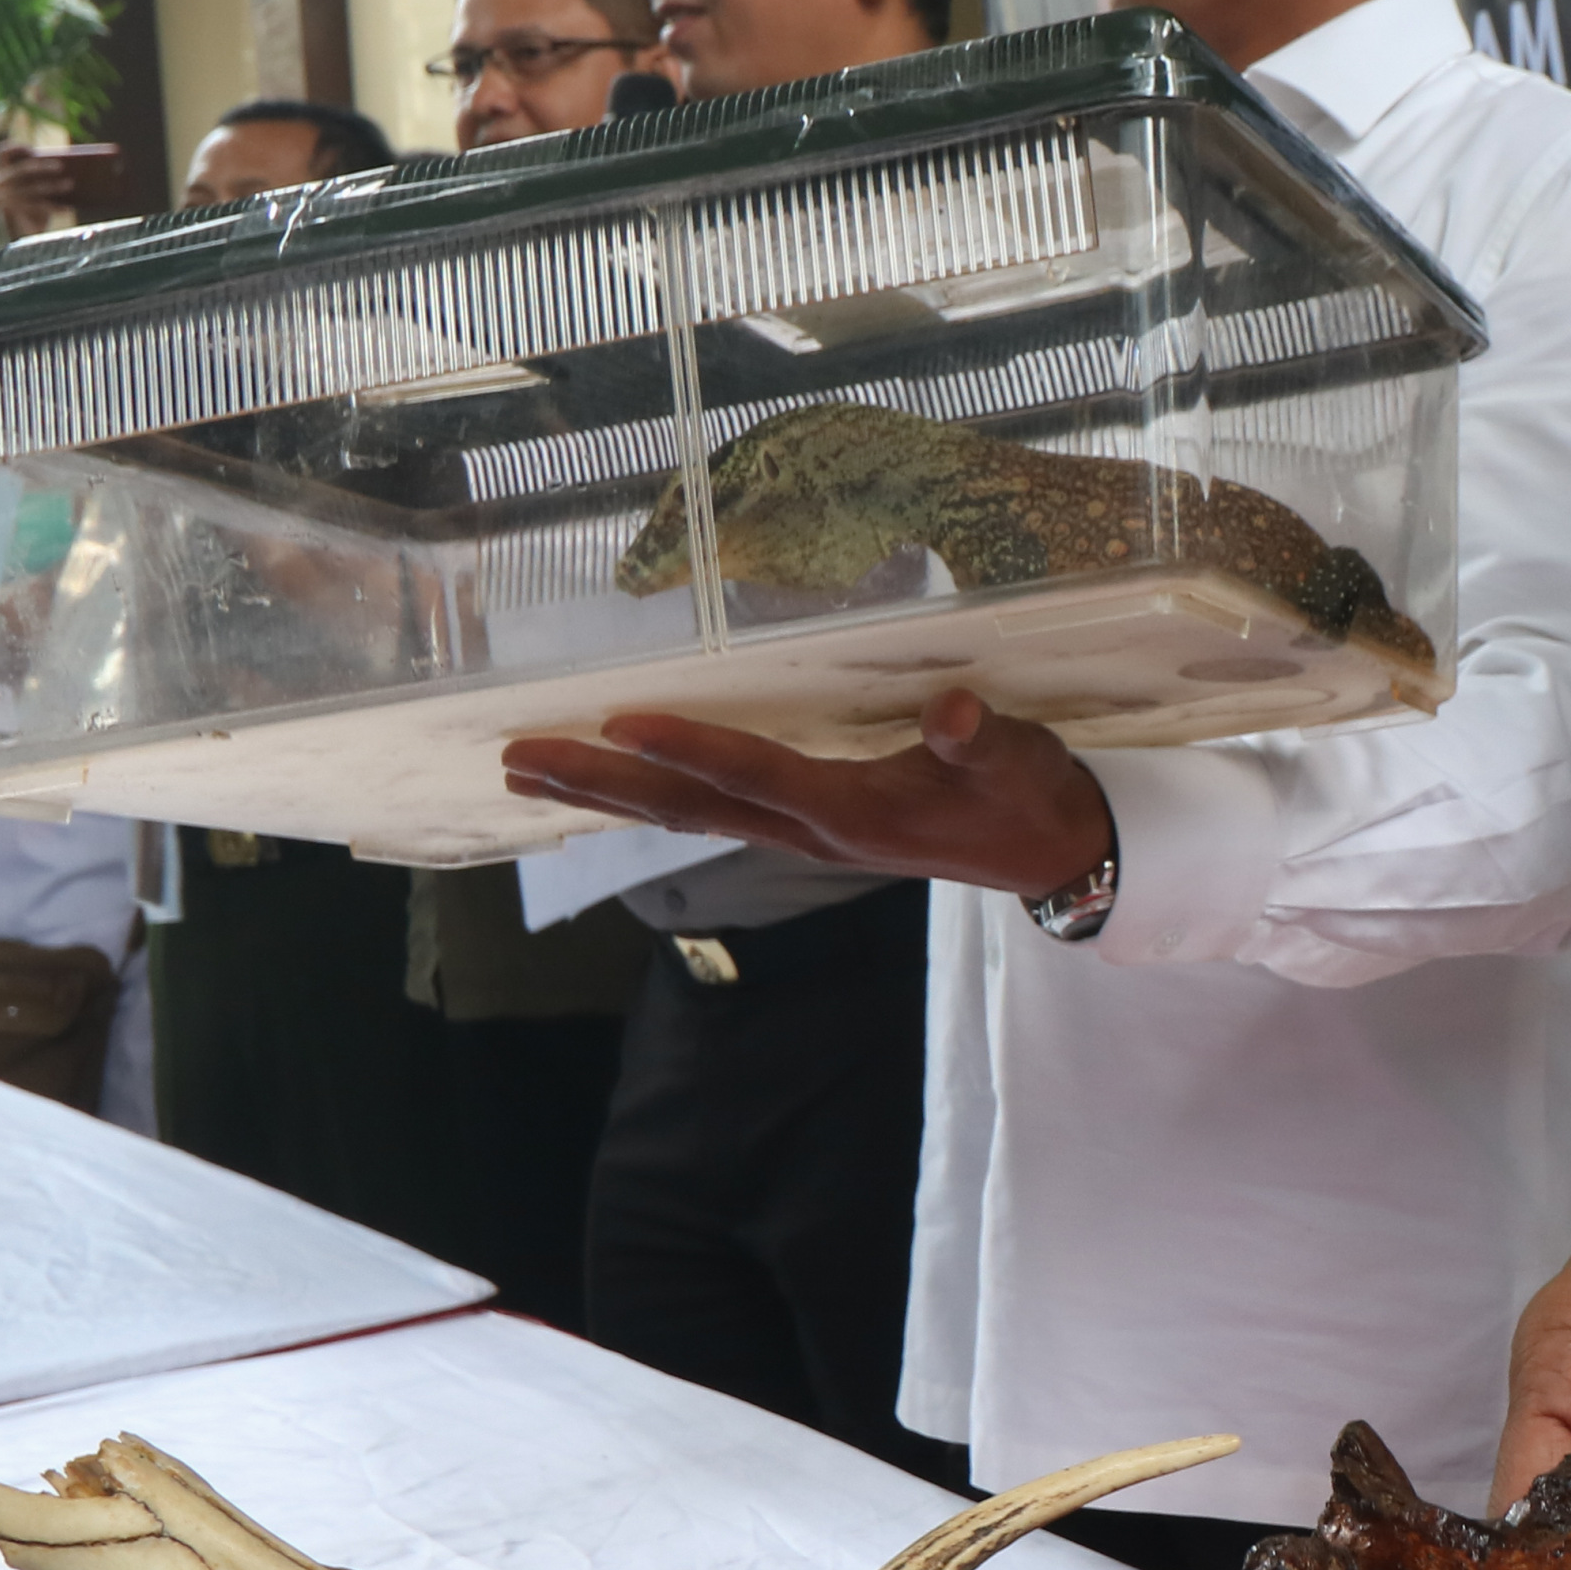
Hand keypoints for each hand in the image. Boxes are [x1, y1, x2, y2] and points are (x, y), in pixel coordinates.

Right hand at [0, 145, 84, 237]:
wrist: (27, 235)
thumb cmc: (37, 205)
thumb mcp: (39, 187)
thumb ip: (46, 173)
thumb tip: (73, 166)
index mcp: (3, 171)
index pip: (4, 153)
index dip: (16, 148)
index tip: (33, 146)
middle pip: (21, 171)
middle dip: (40, 167)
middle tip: (61, 166)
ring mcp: (5, 199)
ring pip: (31, 189)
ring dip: (52, 186)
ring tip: (70, 183)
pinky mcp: (15, 214)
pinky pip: (37, 208)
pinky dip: (54, 207)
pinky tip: (68, 208)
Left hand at [499, 686, 1115, 896]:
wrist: (1053, 857)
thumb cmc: (1031, 799)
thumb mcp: (1020, 763)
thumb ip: (985, 740)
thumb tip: (953, 712)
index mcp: (855, 811)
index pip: (756, 775)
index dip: (690, 746)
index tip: (618, 721)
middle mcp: (812, 832)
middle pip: (687, 808)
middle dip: (601, 784)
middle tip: (518, 760)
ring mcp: (804, 837)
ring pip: (685, 816)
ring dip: (605, 796)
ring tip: (528, 774)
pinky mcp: (808, 830)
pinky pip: (710, 812)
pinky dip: (648, 797)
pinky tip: (614, 786)